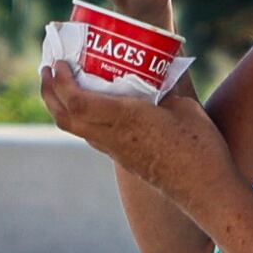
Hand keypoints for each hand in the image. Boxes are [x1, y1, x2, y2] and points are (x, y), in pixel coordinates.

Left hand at [40, 53, 225, 191]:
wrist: (206, 190)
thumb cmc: (201, 146)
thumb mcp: (183, 106)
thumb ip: (164, 89)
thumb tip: (157, 72)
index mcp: (125, 118)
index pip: (77, 101)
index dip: (61, 81)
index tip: (58, 62)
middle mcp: (113, 136)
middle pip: (64, 117)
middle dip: (49, 92)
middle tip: (47, 70)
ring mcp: (116, 151)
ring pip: (75, 129)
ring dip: (61, 106)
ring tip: (62, 84)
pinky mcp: (123, 159)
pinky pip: (92, 136)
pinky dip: (81, 117)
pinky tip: (93, 104)